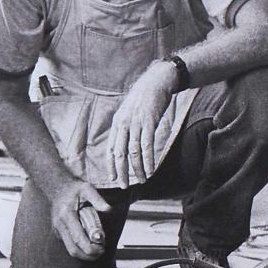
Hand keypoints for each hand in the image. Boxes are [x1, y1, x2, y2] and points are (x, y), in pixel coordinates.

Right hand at [48, 180, 110, 260]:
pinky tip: (90, 244)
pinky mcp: (58, 232)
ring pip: (70, 250)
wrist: (57, 187)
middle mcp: (60, 224)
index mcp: (66, 214)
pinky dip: (80, 249)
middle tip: (102, 251)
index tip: (102, 248)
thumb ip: (97, 199)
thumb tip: (108, 209)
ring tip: (98, 250)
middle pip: (73, 249)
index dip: (90, 248)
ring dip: (85, 255)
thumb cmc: (74, 188)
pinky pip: (69, 246)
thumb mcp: (87, 188)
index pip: (78, 238)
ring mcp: (58, 229)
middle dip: (89, 255)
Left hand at [108, 61, 176, 185]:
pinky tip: (150, 170)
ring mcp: (136, 123)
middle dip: (121, 171)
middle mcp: (124, 124)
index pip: (110, 148)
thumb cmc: (145, 97)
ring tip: (141, 180)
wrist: (157, 81)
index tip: (113, 178)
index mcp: (117, 122)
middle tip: (124, 186)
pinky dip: (148, 160)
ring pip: (133, 152)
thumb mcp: (130, 111)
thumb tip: (125, 143)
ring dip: (137, 169)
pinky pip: (147, 145)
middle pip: (119, 153)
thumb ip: (126, 127)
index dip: (111, 165)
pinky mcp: (149, 122)